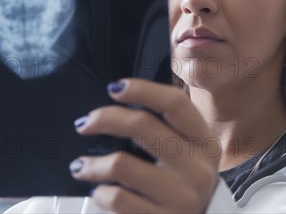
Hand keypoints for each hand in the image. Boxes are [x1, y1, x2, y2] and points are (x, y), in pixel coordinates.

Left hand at [70, 78, 219, 213]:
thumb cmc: (184, 186)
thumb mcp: (190, 155)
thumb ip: (168, 130)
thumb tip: (121, 99)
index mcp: (204, 142)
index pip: (175, 103)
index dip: (142, 89)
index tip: (115, 87)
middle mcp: (198, 168)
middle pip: (143, 125)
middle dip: (104, 119)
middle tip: (85, 124)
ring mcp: (181, 197)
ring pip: (121, 164)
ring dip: (91, 164)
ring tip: (81, 166)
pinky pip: (117, 198)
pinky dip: (100, 193)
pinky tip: (99, 191)